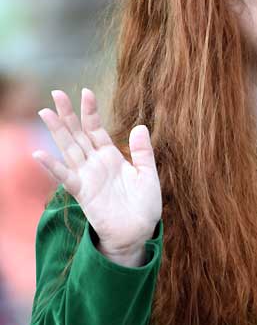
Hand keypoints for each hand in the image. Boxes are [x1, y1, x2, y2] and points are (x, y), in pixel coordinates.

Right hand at [33, 88, 161, 261]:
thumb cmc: (144, 205)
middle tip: (56, 92)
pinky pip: (66, 177)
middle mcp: (96, 163)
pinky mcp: (83, 192)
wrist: (139, 232)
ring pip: (69, 148)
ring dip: (58, 131)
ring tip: (45, 112)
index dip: (90, 111)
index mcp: (111, 156)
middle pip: (78, 133)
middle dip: (68, 114)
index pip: (96, 128)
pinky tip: (40, 154)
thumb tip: (139, 126)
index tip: (86, 92)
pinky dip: (53, 166)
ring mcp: (87, 176)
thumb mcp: (148, 174)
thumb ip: (143, 151)